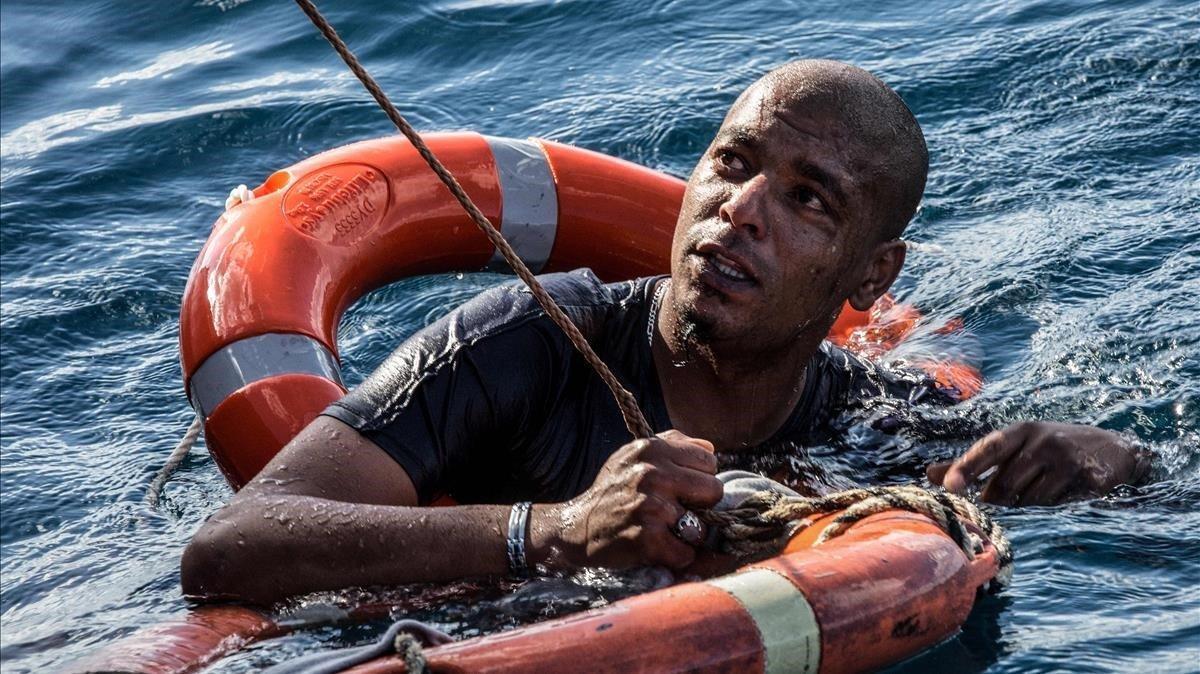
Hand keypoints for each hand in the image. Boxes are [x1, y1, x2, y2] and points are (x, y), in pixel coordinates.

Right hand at [543, 430, 722, 569]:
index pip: (709, 460)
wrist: (575, 528)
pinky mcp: (647, 539)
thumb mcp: (633, 456)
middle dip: (701, 505)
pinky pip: (686, 553)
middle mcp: (651, 474)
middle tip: (677, 512)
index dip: (699, 478)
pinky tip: (658, 548)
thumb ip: (672, 444)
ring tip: (665, 531)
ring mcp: (650, 507)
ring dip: (687, 535)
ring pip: (702, 526)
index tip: (682, 488)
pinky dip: (676, 557)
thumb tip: (711, 447)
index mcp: (651, 449)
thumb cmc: (611, 491)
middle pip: (714, 490)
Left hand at [927, 421, 1148, 505]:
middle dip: (999, 500)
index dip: (966, 468)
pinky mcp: (1090, 481)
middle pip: (1006, 485)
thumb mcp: (1016, 447)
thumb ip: (975, 462)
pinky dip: (1050, 511)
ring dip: (1026, 508)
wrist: (1116, 450)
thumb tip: (930, 474)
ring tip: (1037, 494)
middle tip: (1005, 499)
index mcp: (1023, 430)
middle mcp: (1045, 441)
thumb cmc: (1052, 449)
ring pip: (1030, 502)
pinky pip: (1056, 509)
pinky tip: (1059, 499)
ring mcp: (1069, 461)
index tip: (950, 489)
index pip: (988, 449)